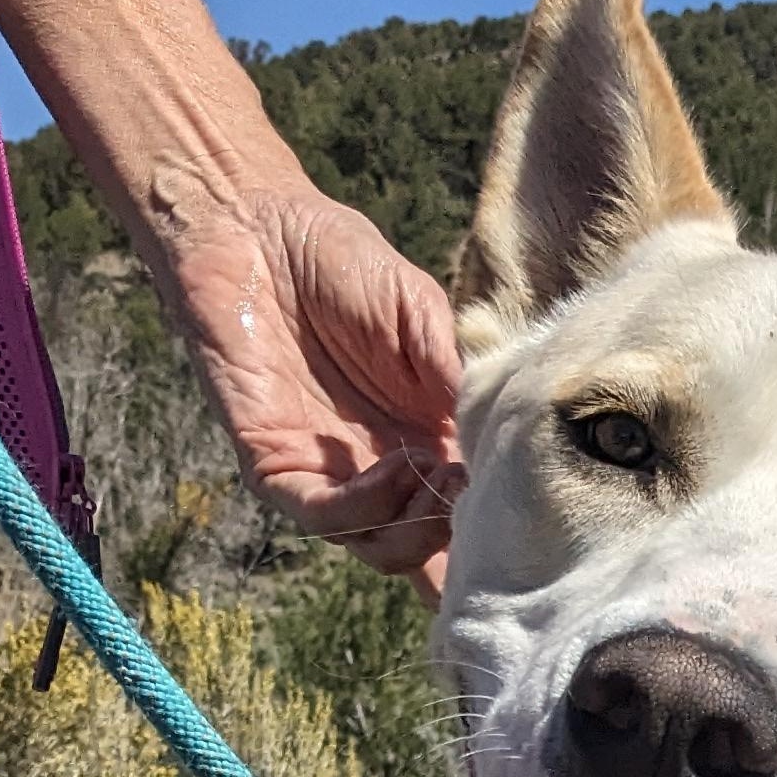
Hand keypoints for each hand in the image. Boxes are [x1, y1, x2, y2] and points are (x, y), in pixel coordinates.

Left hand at [157, 175, 463, 594]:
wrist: (253, 227)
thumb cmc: (340, 260)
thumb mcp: (421, 309)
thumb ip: (455, 371)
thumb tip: (498, 438)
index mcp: (426, 439)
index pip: (463, 512)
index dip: (493, 526)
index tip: (523, 501)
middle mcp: (382, 469)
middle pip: (426, 549)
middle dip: (456, 538)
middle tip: (473, 493)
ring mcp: (331, 475)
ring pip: (378, 546)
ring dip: (416, 528)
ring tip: (437, 476)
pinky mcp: (277, 466)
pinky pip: (324, 515)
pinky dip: (367, 505)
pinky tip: (398, 465)